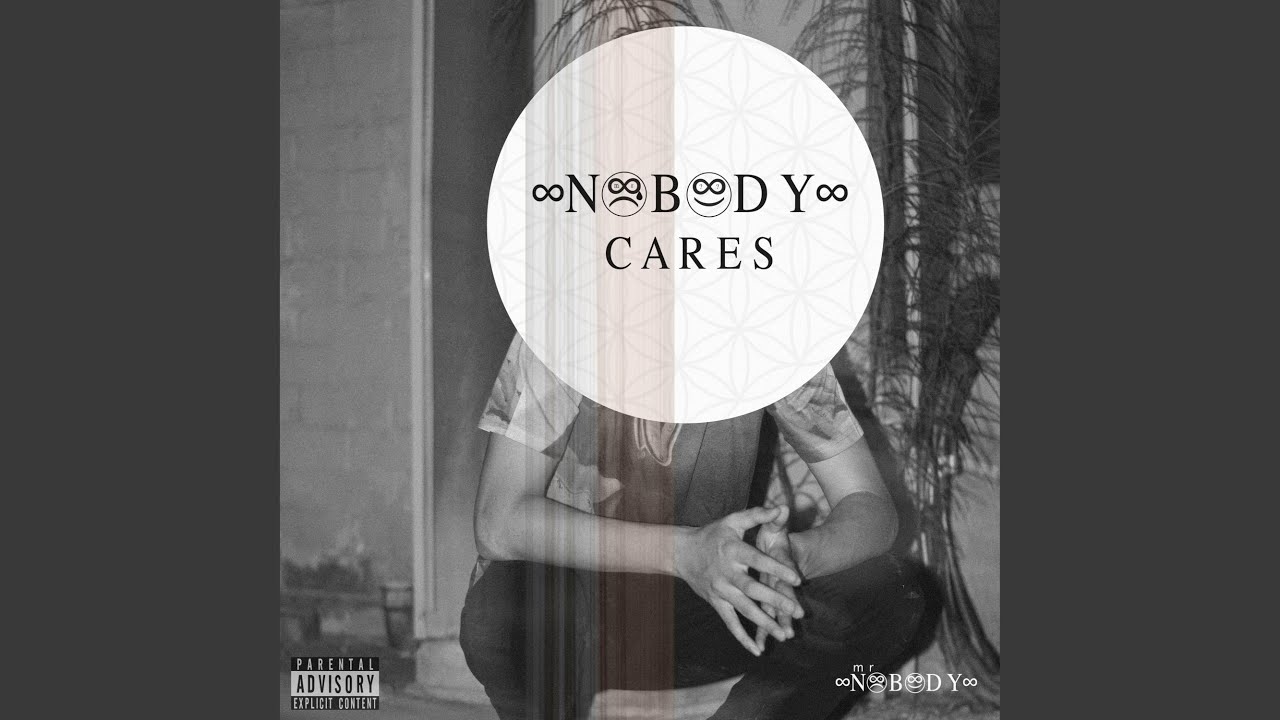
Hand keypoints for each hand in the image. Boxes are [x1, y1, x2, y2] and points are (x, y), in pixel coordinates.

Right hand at [675, 506, 804, 656]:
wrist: (681, 552)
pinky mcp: (716, 602)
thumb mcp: (732, 521)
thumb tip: (781, 508)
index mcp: (733, 550)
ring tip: (784, 634)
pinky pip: (730, 623)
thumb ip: (757, 515)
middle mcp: (726, 572)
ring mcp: (720, 590)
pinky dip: (743, 637)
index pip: (757, 560)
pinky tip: (758, 650)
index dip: (776, 569)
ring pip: (744, 609)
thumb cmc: (712, 535)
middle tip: (797, 610)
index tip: (796, 578)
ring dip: (764, 623)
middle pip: (753, 589)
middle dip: (775, 601)